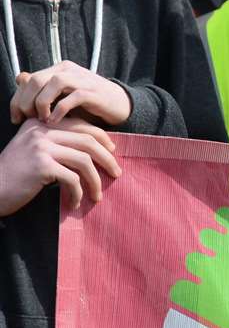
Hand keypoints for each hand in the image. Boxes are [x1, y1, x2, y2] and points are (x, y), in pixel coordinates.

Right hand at [0, 117, 119, 214]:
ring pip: (84, 160)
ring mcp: (41, 147)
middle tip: (116, 173)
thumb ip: (55, 143)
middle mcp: (41, 131)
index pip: (80, 125)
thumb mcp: (32, 150)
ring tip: (97, 196)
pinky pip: (72, 179)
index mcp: (41, 123)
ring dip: (95, 180)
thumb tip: (94, 148)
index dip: (101, 138)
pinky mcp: (41, 166)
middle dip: (107, 158)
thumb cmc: (12, 175)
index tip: (112, 151)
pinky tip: (74, 203)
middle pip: (87, 140)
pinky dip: (77, 193)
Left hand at [11, 61, 131, 126]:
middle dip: (26, 102)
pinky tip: (55, 121)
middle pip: (36, 80)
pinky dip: (59, 111)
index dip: (17, 99)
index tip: (17, 118)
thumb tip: (20, 78)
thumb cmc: (87, 103)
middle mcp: (69, 70)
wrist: (119, 105)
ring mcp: (82, 80)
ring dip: (41, 104)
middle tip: (29, 119)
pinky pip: (71, 98)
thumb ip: (41, 87)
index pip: (29, 80)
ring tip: (42, 119)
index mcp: (59, 69)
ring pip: (52, 84)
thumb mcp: (61, 95)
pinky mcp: (93, 92)